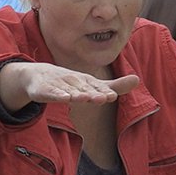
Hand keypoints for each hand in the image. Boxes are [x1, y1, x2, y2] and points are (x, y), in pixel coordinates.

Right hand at [0, 62, 139, 110]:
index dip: (104, 91)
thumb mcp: (92, 85)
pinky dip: (58, 95)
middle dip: (94, 93)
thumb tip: (138, 79)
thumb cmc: (70, 82)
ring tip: (86, 98)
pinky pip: (52, 93)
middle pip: (84, 88)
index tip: (113, 96)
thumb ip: (113, 86)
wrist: (38, 76)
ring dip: (77, 94)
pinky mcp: (45, 90)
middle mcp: (73, 80)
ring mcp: (58, 84)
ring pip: (69, 90)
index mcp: (85, 80)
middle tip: (105, 98)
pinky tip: (64, 98)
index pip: (96, 86)